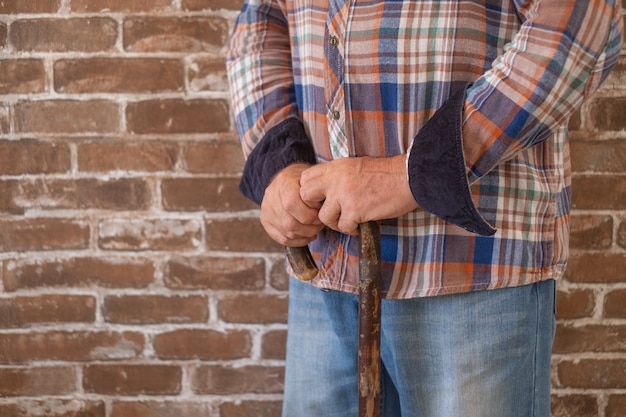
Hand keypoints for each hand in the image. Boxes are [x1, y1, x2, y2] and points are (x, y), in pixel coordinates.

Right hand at [260, 163, 323, 246]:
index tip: (320, 213)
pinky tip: (307, 235)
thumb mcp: (312, 177)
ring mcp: (267, 211)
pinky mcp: (266, 222)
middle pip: (290, 223)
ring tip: (315, 228)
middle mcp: (272, 197)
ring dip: (305, 234)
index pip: (291, 204)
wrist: (286, 180)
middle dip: (310, 227)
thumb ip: (317, 190)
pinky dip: (298, 240)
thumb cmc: (303, 180)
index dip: (309, 214)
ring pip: (287, 233)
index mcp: (284, 183)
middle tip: (320, 224)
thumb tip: (325, 206)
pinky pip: (283, 239)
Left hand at [299, 155, 418, 234]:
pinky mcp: (355, 210)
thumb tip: (324, 192)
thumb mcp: (355, 166)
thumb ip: (337, 176)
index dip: (309, 192)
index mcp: (335, 166)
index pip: (305, 178)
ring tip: (349, 220)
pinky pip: (343, 227)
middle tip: (329, 212)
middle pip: (305, 196)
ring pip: (324, 217)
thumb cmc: (386, 173)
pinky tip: (360, 225)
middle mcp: (335, 179)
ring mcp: (343, 195)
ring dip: (335, 222)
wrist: (408, 177)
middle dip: (315, 208)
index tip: (321, 199)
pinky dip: (351, 229)